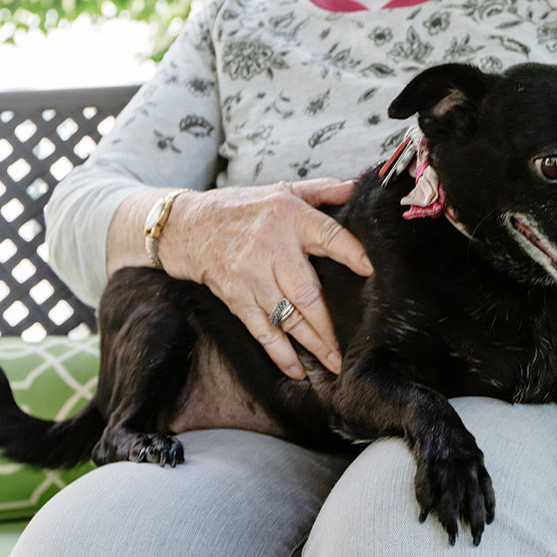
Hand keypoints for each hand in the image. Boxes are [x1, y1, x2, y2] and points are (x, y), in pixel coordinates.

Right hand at [160, 178, 372, 379]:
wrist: (186, 225)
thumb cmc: (239, 207)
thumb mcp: (281, 190)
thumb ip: (320, 190)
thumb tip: (354, 188)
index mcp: (290, 218)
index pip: (328, 236)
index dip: (351, 253)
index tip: (370, 270)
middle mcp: (273, 249)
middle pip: (309, 292)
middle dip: (329, 325)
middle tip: (348, 348)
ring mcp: (253, 276)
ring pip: (288, 316)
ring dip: (311, 343)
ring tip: (332, 363)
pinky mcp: (237, 297)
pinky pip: (262, 329)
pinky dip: (279, 352)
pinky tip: (296, 369)